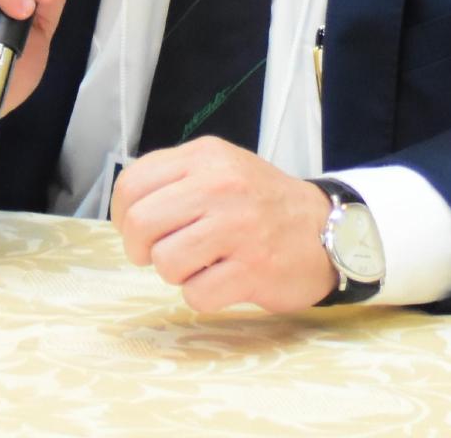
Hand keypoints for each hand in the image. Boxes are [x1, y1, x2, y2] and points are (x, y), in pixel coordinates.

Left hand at [111, 137, 336, 312]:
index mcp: (204, 157)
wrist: (327, 228)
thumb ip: (174, 178)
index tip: (136, 229)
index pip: (131, 184)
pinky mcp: (253, 269)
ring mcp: (237, 227)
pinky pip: (196, 294)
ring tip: (201, 263)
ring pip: (164, 262)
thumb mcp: (220, 166)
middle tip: (159, 253)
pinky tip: (223, 278)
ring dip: (175, 272)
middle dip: (140, 249)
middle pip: (139, 225)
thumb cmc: (262, 201)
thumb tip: (127, 208)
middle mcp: (219, 186)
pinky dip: (203, 294)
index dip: (123, 215)